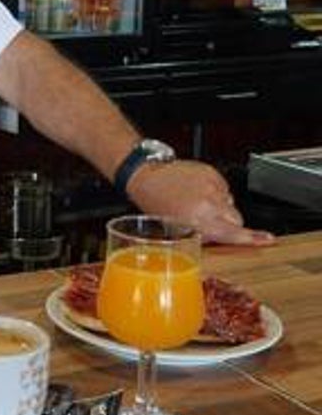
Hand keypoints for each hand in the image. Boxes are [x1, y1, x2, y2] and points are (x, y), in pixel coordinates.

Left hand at [125, 160, 274, 245]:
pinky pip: (223, 189)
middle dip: (227, 224)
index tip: (268, 239)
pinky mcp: (212, 173)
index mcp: (198, 219)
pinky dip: (215, 193)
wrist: (146, 175)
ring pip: (230, 204)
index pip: (232, 232)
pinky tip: (196, 192)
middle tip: (207, 221)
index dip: (251, 238)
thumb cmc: (155, 202)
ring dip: (220, 207)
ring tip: (195, 203)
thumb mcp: (175, 229)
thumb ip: (201, 236)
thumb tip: (219, 241)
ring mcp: (211, 185)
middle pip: (237, 219)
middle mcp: (208, 202)